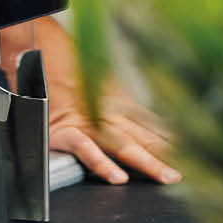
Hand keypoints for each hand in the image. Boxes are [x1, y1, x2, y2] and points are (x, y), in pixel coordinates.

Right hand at [0, 15, 180, 186]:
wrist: (36, 45)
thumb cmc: (60, 62)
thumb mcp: (93, 79)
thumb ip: (110, 98)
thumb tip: (136, 115)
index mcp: (112, 100)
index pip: (143, 124)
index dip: (163, 140)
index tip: (185, 154)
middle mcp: (104, 111)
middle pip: (137, 137)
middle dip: (160, 156)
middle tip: (179, 174)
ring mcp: (86, 120)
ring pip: (121, 144)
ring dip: (144, 161)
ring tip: (163, 176)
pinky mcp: (65, 130)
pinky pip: (86, 149)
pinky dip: (102, 163)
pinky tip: (117, 176)